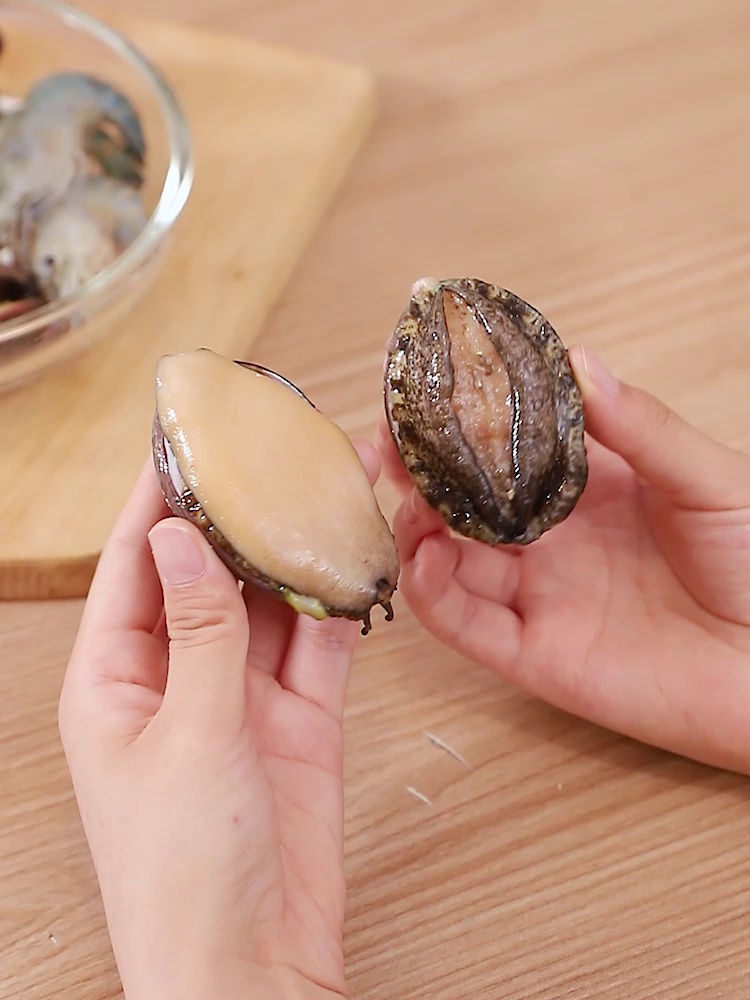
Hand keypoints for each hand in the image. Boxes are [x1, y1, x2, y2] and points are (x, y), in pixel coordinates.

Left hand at [58, 446, 380, 999]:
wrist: (254, 969)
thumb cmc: (183, 872)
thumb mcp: (187, 737)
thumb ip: (200, 634)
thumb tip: (182, 539)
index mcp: (114, 680)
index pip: (131, 565)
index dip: (154, 499)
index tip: (183, 437)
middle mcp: (176, 678)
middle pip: (207, 574)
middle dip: (238, 517)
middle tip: (272, 451)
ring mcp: (240, 698)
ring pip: (267, 604)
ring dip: (292, 555)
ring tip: (322, 490)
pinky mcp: (299, 721)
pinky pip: (318, 647)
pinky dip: (336, 608)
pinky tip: (355, 562)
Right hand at [376, 347, 749, 773]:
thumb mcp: (707, 479)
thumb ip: (640, 428)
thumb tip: (577, 362)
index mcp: (589, 487)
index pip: (508, 444)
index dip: (464, 416)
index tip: (426, 383)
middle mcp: (551, 538)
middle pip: (463, 499)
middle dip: (419, 468)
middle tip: (388, 441)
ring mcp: (538, 594)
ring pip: (448, 558)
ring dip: (414, 524)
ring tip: (403, 495)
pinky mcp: (532, 654)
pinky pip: (463, 622)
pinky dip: (428, 591)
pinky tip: (421, 555)